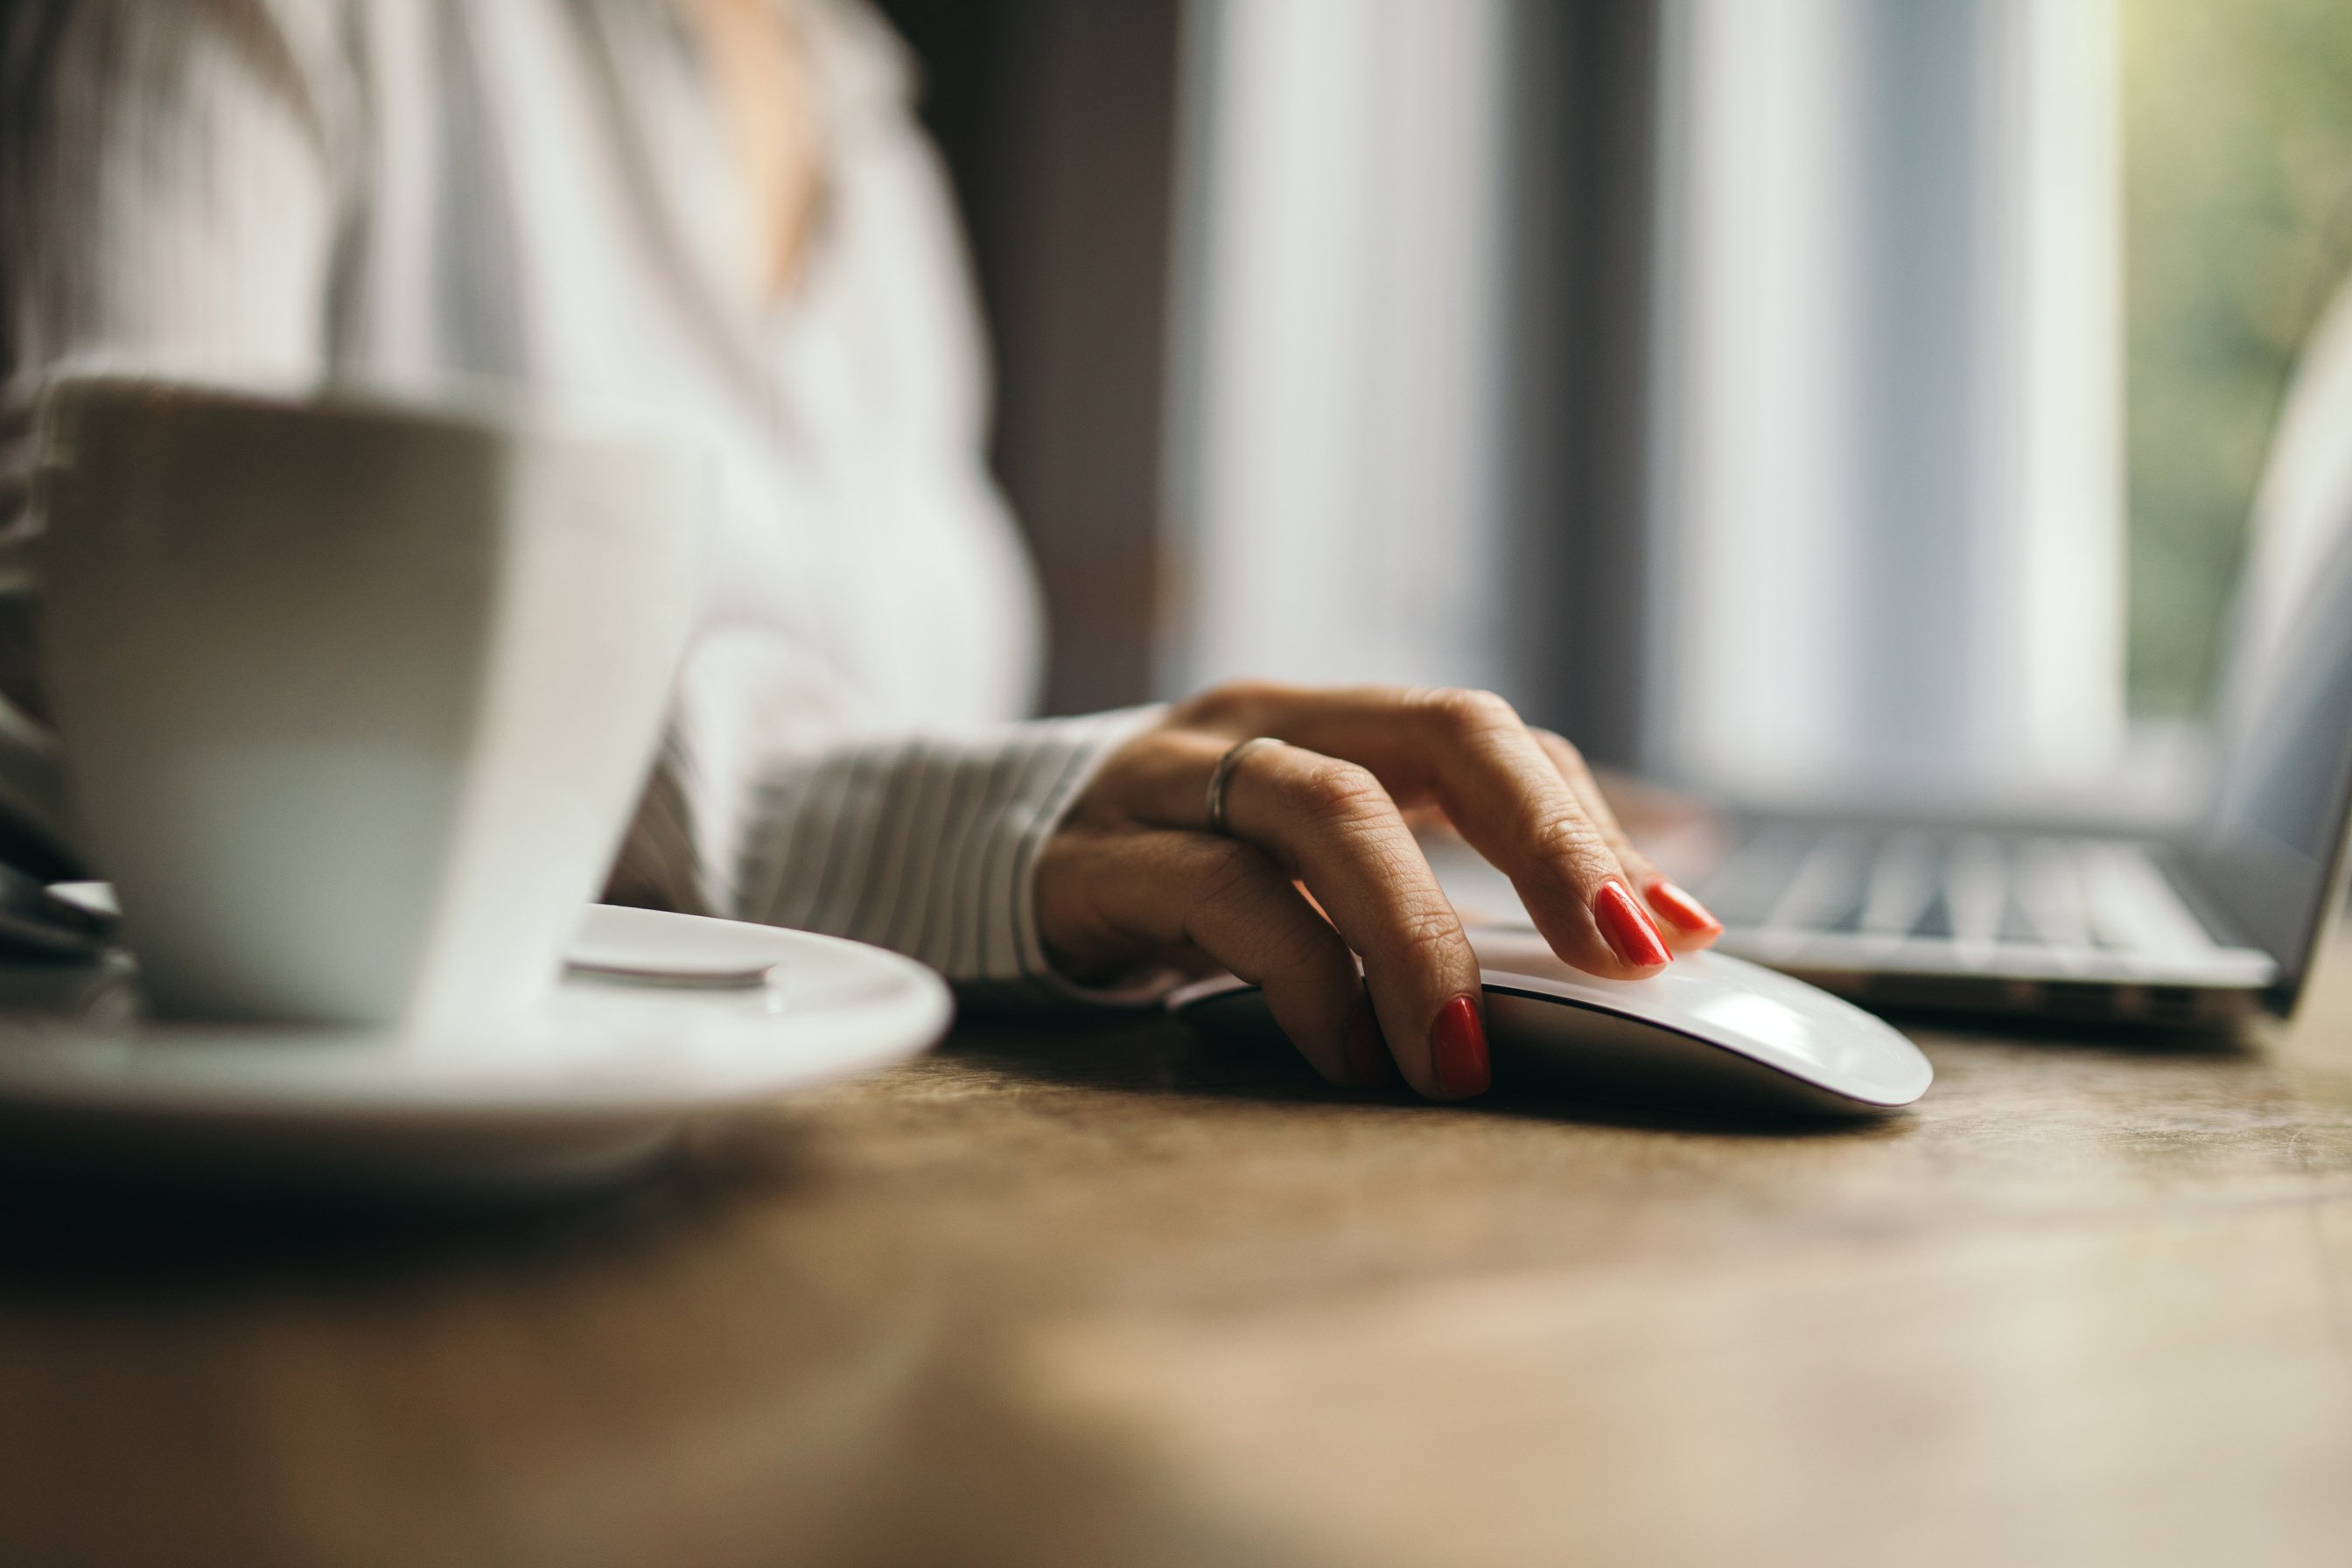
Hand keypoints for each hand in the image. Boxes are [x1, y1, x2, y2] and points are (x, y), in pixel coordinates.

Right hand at [1035, 683, 1723, 1099]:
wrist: (962, 854)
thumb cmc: (1175, 873)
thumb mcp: (1308, 861)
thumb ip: (1450, 874)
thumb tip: (1661, 912)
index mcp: (1330, 717)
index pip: (1489, 737)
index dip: (1590, 828)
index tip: (1675, 933)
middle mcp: (1260, 725)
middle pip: (1435, 734)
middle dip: (1547, 843)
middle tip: (1622, 956)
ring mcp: (1172, 781)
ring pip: (1328, 809)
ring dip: (1419, 934)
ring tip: (1460, 1052)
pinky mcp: (1094, 861)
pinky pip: (1220, 898)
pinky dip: (1305, 981)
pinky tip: (1346, 1054)